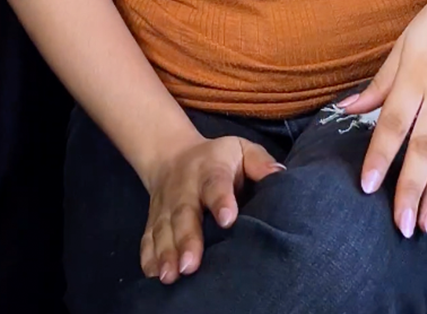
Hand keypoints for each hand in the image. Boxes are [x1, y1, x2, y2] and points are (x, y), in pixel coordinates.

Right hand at [140, 135, 285, 283]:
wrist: (172, 154)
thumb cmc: (218, 158)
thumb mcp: (241, 150)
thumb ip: (259, 162)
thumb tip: (279, 174)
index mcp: (210, 169)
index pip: (216, 184)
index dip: (221, 201)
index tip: (228, 219)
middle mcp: (185, 188)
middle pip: (185, 213)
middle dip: (187, 239)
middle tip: (190, 264)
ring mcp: (166, 206)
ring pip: (164, 229)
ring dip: (166, 253)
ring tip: (170, 275)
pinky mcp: (153, 220)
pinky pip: (147, 238)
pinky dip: (148, 256)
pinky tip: (153, 273)